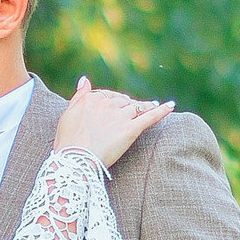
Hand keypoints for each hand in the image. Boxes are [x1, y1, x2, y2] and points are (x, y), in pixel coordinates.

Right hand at [54, 76, 173, 169]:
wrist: (75, 159)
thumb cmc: (68, 141)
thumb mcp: (68, 114)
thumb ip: (79, 95)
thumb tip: (85, 79)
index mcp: (93, 99)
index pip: (108, 96)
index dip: (114, 102)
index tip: (116, 107)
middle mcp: (108, 104)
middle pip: (124, 101)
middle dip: (129, 105)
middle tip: (134, 110)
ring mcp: (121, 116)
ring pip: (137, 107)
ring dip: (146, 106)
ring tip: (153, 105)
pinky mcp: (131, 129)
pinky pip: (150, 117)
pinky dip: (162, 111)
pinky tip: (171, 106)